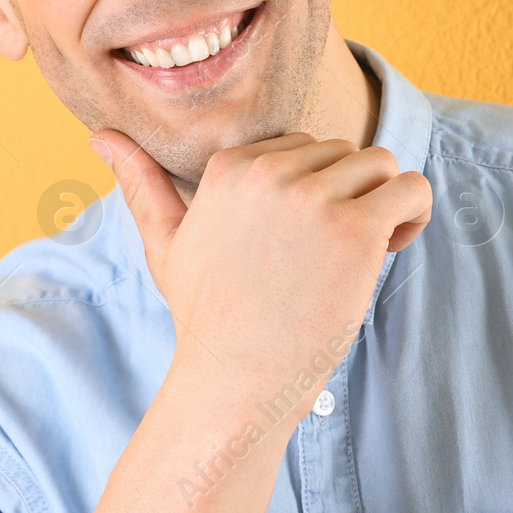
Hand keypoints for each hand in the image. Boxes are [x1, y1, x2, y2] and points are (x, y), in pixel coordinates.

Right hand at [89, 130, 431, 408]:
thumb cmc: (208, 314)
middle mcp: (270, 172)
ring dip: (383, 203)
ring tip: (365, 251)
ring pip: (380, 165)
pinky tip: (392, 248)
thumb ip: (140, 183)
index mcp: (229, 166)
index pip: (301, 146)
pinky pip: (410, 187)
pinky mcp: (354, 228)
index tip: (306, 238)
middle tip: (333, 254)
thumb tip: (98, 134)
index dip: (313, 190)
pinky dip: (414, 212)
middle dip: (349, 195)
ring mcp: (313, 198)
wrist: (238, 378)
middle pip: (342, 153)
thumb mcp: (166, 242)